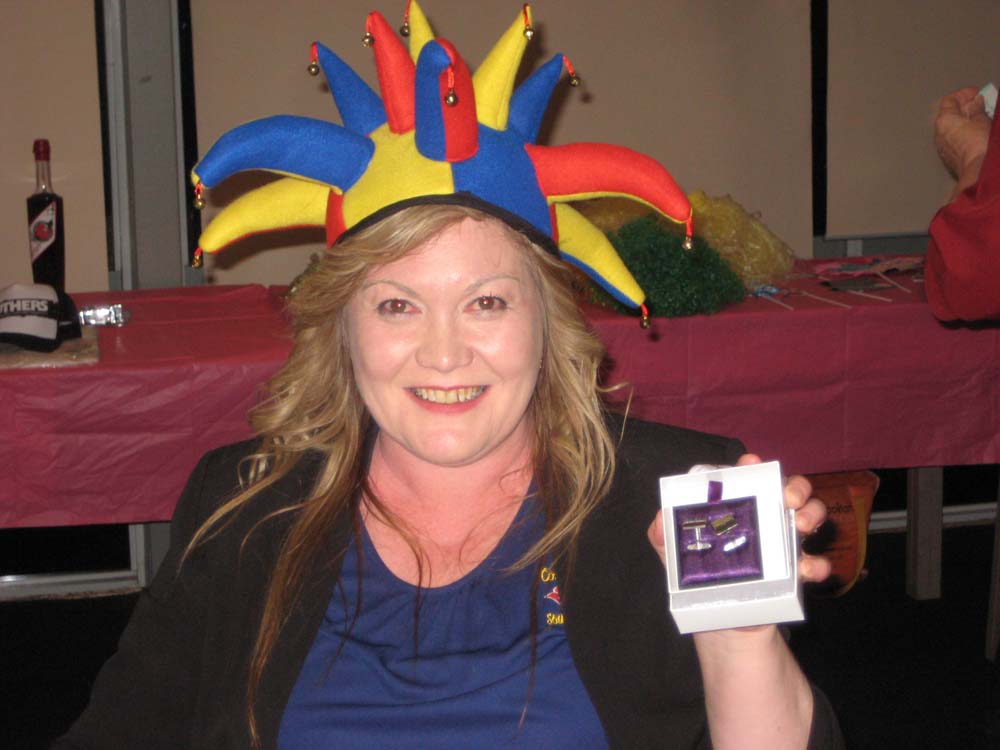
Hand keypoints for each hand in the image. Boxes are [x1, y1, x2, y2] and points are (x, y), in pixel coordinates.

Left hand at [645, 453, 831, 583]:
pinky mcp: (797, 572)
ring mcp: (785, 542)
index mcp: (739, 507)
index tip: (751, 461)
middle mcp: (766, 517)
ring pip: (812, 514)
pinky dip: (817, 563)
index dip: (751, 464)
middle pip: (791, 488)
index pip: (748, 476)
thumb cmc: (701, 576)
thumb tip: (659, 521)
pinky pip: (817, 562)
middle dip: (795, 486)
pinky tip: (805, 568)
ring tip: (801, 525)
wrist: (723, 621)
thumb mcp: (676, 556)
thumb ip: (663, 537)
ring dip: (813, 514)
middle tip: (788, 498)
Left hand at [933, 86, 990, 193]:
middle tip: (981, 104)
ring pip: (952, 128)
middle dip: (965, 107)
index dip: (963, 94)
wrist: (978, 170)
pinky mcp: (950, 157)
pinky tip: (977, 132)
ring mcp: (943, 146)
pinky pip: (955, 139)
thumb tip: (976, 103)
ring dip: (965, 120)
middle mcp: (939, 133)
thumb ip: (977, 109)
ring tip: (981, 117)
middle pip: (949, 114)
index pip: (949, 100)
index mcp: (944, 120)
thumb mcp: (982, 120)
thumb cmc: (979, 143)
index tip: (976, 93)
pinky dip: (964, 132)